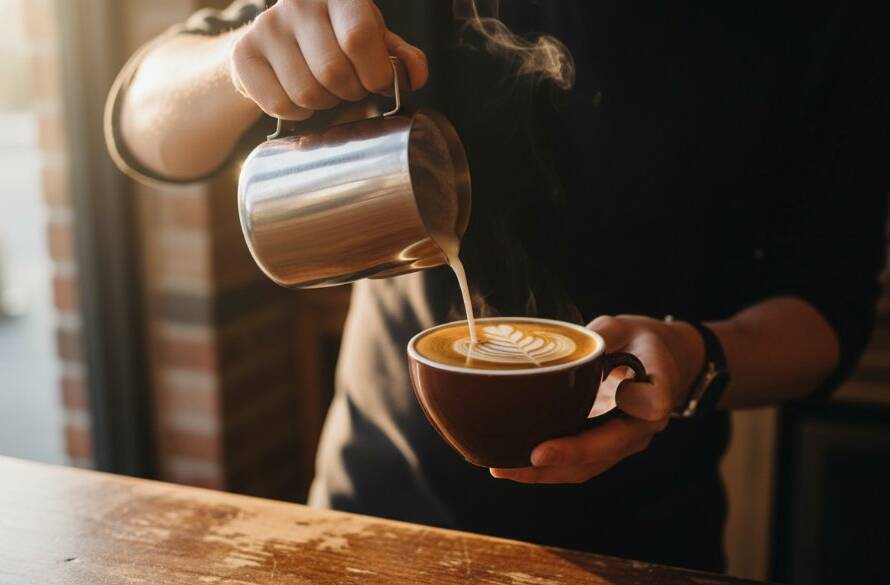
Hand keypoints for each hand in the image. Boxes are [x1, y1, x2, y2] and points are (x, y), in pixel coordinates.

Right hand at [229, 0, 427, 119]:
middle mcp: (298, 3)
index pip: (359, 37)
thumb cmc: (335, 38)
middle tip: (349, 87)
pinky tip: (299, 97)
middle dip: (350, 92)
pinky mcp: (244, 54)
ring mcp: (267, 27)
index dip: (375, 73)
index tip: (378, 83)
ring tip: (325, 90)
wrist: (279, 42)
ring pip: (307, 93)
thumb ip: (400, 57)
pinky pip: (280, 104)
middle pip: (333, 72)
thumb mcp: (375, 40)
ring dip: (324, 104)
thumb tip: (416, 75)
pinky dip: (297, 113)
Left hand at [490, 315, 704, 483]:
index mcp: (657, 390)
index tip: (603, 403)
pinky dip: (547, 470)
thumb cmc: (640, 341)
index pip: (651, 404)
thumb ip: (602, 335)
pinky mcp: (606, 449)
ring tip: (505, 468)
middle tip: (529, 457)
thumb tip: (565, 348)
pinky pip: (579, 466)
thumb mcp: (623, 327)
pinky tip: (514, 466)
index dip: (631, 407)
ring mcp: (624, 442)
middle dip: (567, 456)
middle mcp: (643, 426)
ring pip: (589, 466)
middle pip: (608, 449)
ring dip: (547, 473)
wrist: (665, 363)